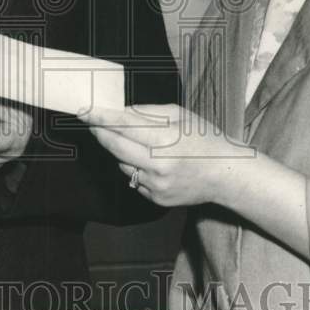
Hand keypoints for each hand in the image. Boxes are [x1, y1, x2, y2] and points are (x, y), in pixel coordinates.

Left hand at [79, 103, 254, 207]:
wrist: (225, 174)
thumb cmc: (204, 139)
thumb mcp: (179, 115)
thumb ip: (147, 112)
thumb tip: (121, 111)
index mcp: (165, 140)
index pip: (123, 126)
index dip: (101, 118)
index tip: (84, 111)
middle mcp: (158, 165)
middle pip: (115, 147)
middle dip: (100, 132)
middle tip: (92, 121)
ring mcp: (156, 185)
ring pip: (122, 163)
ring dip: (121, 150)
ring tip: (140, 142)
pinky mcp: (156, 199)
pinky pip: (134, 179)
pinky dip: (135, 167)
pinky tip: (152, 161)